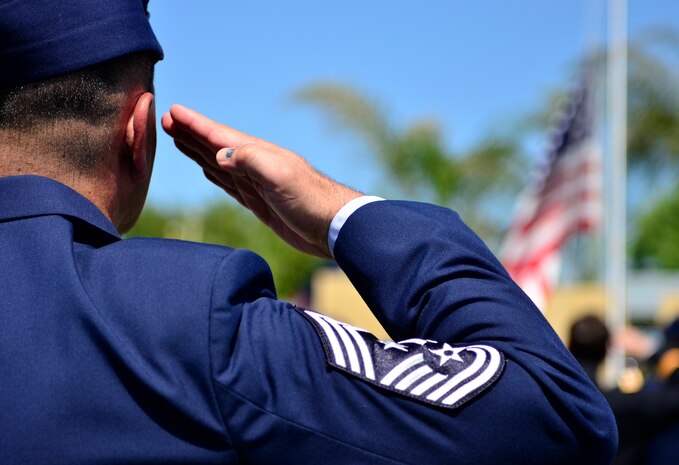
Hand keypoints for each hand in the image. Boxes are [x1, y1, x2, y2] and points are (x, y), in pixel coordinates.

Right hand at [161, 104, 361, 258]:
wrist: (333, 227)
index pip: (219, 135)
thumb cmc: (311, 199)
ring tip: (178, 139)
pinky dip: (214, 174)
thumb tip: (218, 156)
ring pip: (218, 163)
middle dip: (191, 133)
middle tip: (167, 121)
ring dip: (198, 151)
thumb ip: (250, 160)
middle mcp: (254, 165)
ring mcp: (256, 184)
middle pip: (215, 145)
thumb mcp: (281, 175)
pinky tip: (207, 169)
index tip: (172, 112)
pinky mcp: (259, 203)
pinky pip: (229, 184)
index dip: (195, 125)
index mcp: (258, 154)